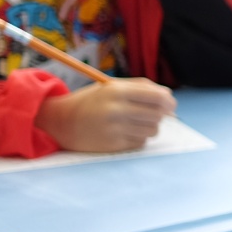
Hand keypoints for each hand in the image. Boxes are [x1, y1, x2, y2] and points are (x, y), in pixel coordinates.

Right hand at [34, 79, 175, 151]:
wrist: (61, 122)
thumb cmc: (91, 102)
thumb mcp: (112, 86)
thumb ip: (141, 88)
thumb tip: (169, 98)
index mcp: (117, 91)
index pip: (157, 97)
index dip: (169, 102)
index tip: (171, 105)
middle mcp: (116, 110)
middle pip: (158, 115)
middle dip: (160, 115)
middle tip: (154, 114)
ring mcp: (114, 129)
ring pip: (152, 130)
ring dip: (149, 127)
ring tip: (135, 122)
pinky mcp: (113, 145)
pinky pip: (140, 143)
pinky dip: (138, 138)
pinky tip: (124, 132)